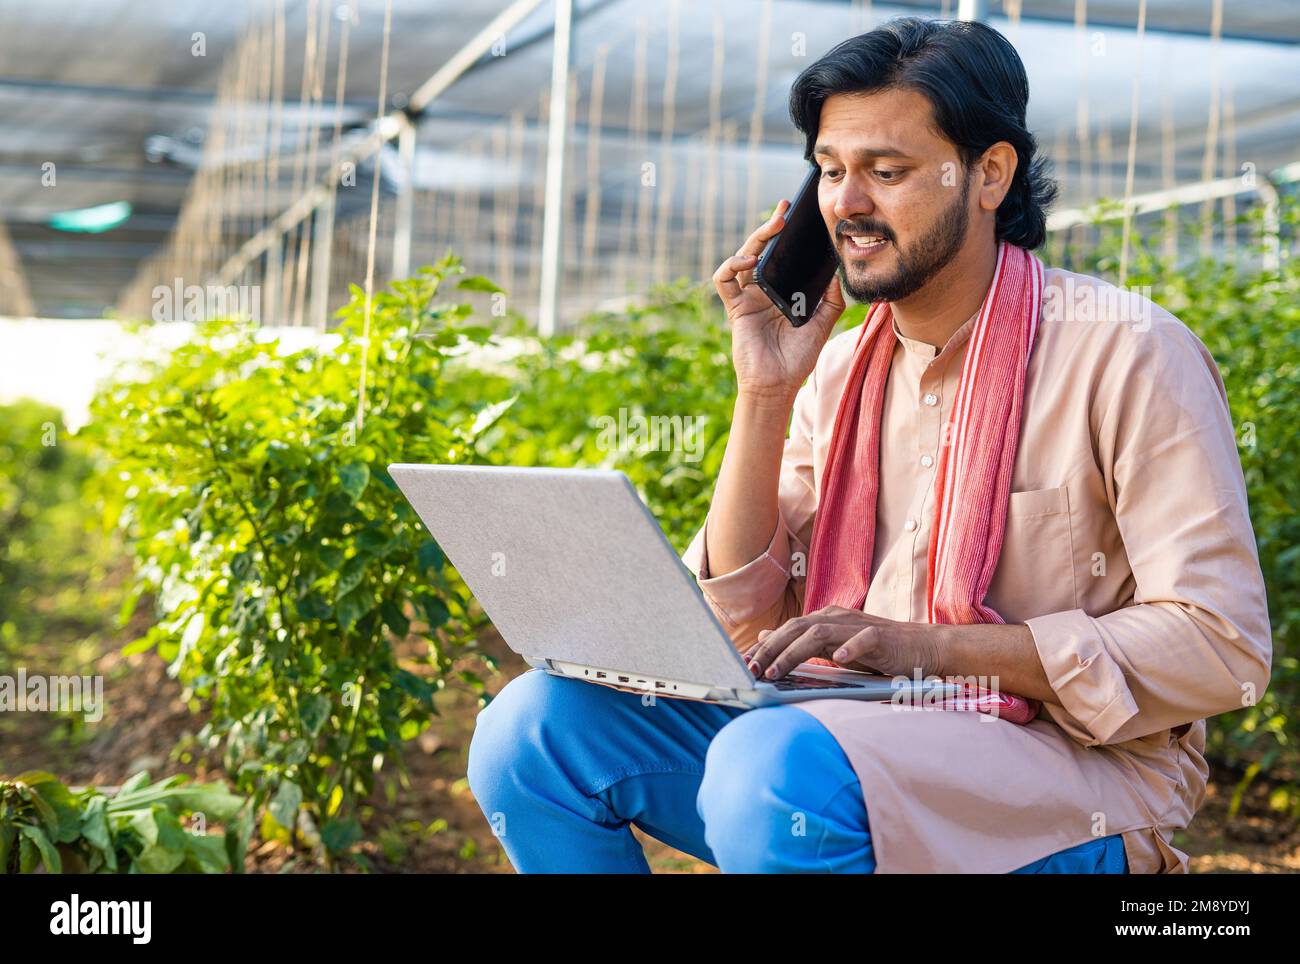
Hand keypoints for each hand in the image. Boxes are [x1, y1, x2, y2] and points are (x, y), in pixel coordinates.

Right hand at [712, 200, 845, 400]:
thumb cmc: (797, 357)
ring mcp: (747, 297)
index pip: (781, 256)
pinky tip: (750, 260)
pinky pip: (724, 280)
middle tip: (784, 211)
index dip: (786, 236)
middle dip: (770, 227)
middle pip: (761, 250)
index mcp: (781, 290)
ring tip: (773, 227)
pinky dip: (733, 264)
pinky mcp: (735, 307)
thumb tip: (836, 272)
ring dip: (755, 239)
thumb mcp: (823, 323)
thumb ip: (831, 298)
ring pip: (742, 257)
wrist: (779, 384)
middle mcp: (762, 290)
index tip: (799, 217)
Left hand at [743, 606, 945, 680]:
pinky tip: (838, 660)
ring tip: (775, 672)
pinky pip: (862, 639)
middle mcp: (838, 618)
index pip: (786, 629)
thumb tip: (766, 637)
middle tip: (749, 670)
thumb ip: (802, 642)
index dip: (762, 646)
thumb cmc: (879, 651)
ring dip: (793, 652)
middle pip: (795, 628)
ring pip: (818, 633)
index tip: (741, 664)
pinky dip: (849, 648)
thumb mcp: (835, 645)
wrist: (925, 647)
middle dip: (769, 650)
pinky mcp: (882, 637)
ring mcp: (859, 626)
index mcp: (826, 620)